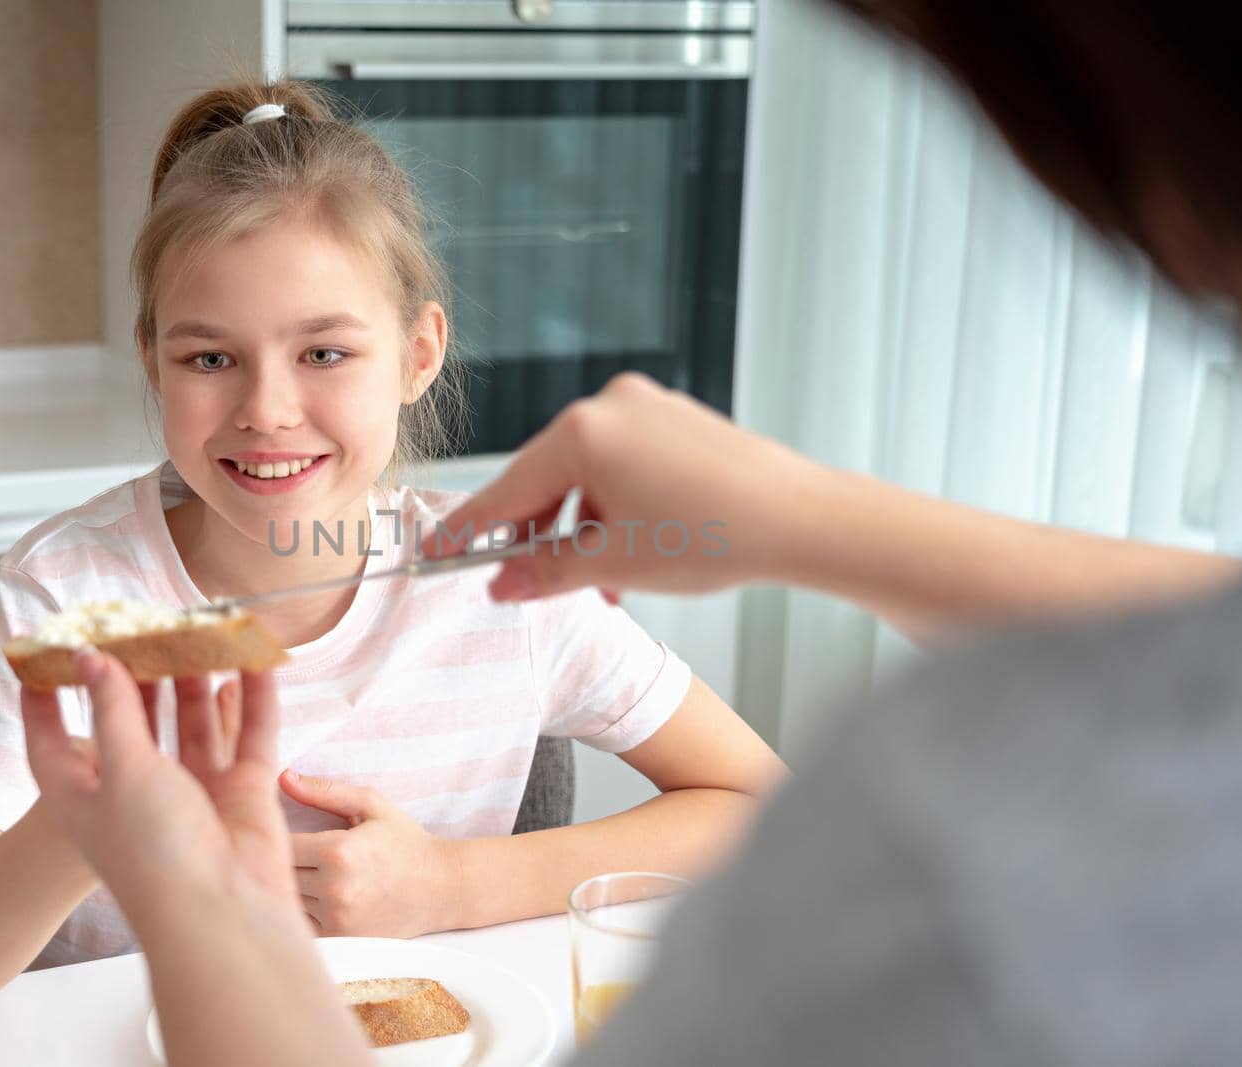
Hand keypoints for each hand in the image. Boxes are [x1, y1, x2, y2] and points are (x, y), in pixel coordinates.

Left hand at [21, 650, 297, 921]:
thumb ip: (111, 708)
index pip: (52, 737)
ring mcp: (192, 791)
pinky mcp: (240, 794)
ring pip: (194, 721)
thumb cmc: (154, 856)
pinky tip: (255, 661)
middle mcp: (136, 790)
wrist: (221, 913)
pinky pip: (247, 735)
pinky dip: (252, 700)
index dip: (46, 696)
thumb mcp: (120, 769)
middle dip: (140, 673)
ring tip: (201, 630)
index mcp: (84, 795)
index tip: (44, 651)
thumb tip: (90, 658)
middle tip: (145, 624)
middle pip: (134, 719)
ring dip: (197, 678)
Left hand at [281, 770, 463, 936]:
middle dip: (283, 861)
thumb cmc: (405, 841)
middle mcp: (335, 889)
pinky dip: (305, 909)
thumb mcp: (371, 805)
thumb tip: (282, 777)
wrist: (442, 888)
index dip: (276, 835)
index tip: (285, 831)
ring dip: (292, 886)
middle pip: (280, 873)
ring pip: (289, 899)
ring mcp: (338, 919)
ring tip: (312, 871)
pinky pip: (303, 923)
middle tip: (299, 851)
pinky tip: (322, 895)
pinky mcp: (342, 939)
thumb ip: (324, 792)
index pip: (280, 843)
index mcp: (338, 851)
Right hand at [429, 372, 811, 601]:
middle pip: (548, 476)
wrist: (803, 521)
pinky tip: (631, 553)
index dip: (471, 530)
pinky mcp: (678, 419)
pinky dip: (616, 507)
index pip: (508, 488)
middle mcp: (611, 404)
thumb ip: (545, 572)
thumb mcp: (614, 563)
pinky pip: (625, 463)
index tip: (438, 552)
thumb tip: (502, 584)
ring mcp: (648, 406)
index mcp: (583, 431)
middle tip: (526, 583)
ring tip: (599, 584)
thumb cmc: (712, 535)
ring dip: (583, 529)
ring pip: (590, 474)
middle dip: (540, 536)